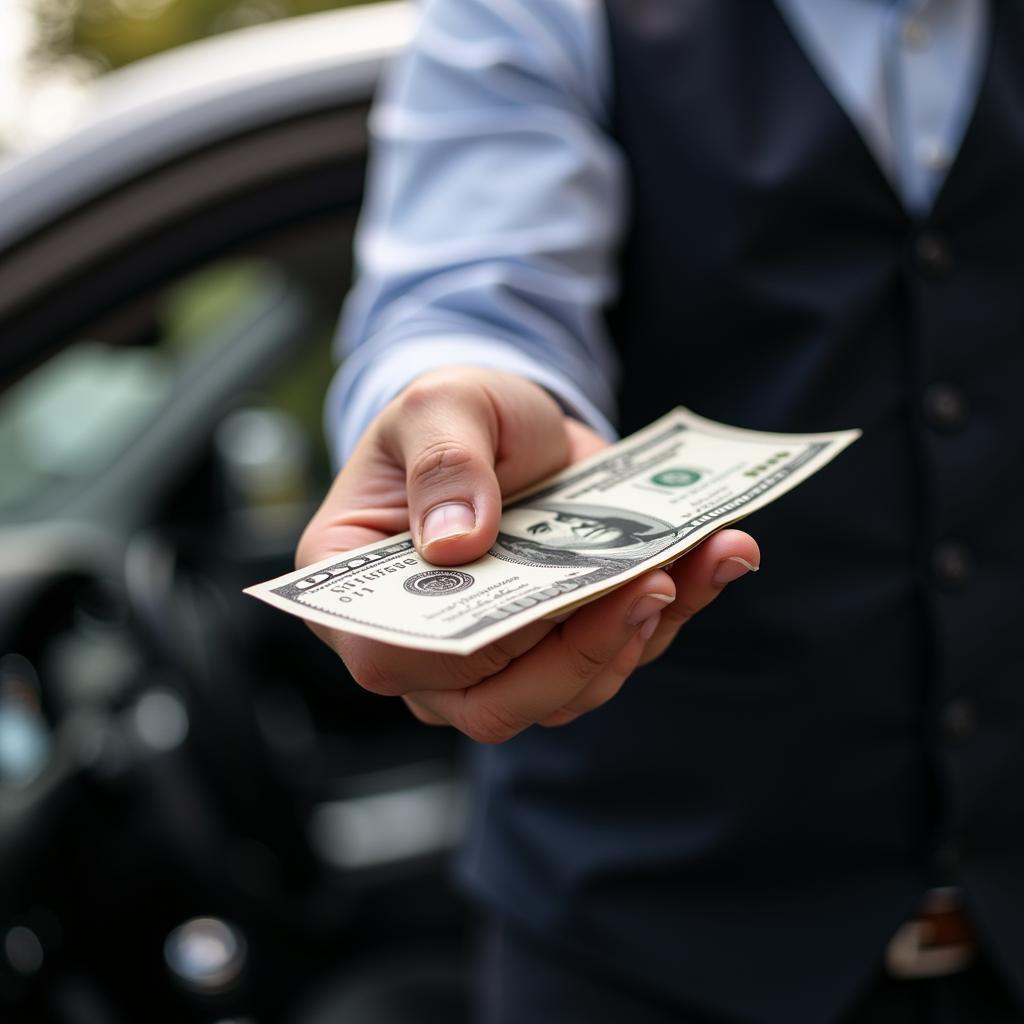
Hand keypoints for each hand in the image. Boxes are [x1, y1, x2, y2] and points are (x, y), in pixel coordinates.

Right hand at [296, 367, 758, 741]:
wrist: (508, 424)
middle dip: (581, 653)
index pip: (391, 653)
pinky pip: (617, 655)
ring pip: (568, 690)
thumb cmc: (451, 415)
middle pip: (492, 701)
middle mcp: (422, 645)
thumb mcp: (439, 407)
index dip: (462, 646)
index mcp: (358, 592)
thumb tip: (455, 543)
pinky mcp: (560, 646)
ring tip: (709, 555)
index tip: (538, 600)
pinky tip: (721, 555)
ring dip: (644, 633)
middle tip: (649, 586)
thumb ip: (443, 463)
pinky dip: (675, 612)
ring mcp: (494, 658)